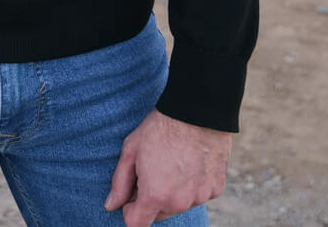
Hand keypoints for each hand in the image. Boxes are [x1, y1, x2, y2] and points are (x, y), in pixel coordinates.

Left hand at [104, 111, 229, 226]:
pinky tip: (190, 163)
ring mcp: (200, 197)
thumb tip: (111, 205)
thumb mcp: (131, 151)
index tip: (132, 194)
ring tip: (172, 163)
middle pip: (159, 215)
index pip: (137, 224)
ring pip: (179, 205)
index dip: (130, 210)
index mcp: (155, 196)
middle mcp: (179, 203)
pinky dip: (192, 185)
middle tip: (152, 170)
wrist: (198, 112)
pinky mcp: (216, 188)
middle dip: (151, 200)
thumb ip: (120, 183)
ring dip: (173, 193)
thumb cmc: (161, 129)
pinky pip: (198, 195)